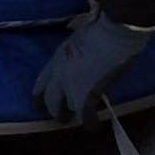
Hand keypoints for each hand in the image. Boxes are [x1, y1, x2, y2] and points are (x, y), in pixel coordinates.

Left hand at [31, 8, 154, 121]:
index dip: (40, 97)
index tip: (39, 105)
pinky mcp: (88, 96)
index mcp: (56, 59)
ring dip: (73, 114)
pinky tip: (93, 127)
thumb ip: (75, 53)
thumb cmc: (101, 28)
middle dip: (55, 111)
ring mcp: (72, 87)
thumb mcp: (79, 38)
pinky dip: (90, 122)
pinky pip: (86, 116)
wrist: (114, 33)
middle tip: (61, 116)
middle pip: (51, 101)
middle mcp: (59, 76)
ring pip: (67, 109)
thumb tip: (82, 59)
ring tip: (79, 118)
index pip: (40, 84)